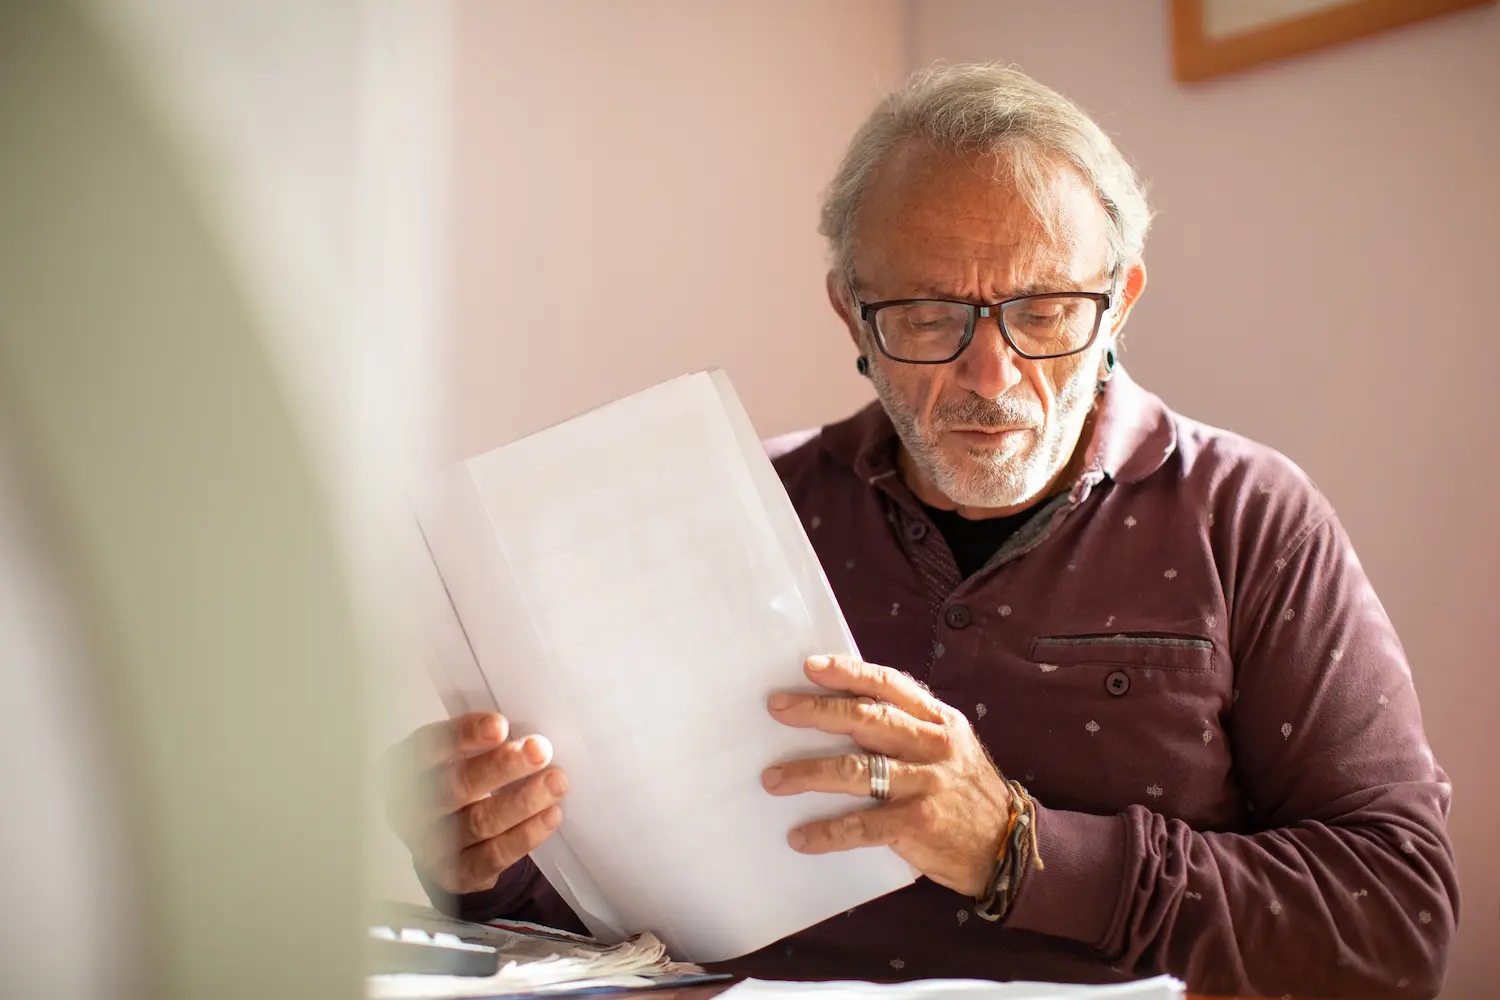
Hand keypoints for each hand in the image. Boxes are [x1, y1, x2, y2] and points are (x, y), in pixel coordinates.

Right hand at [381, 712, 568, 893]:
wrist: (448, 836)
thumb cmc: (461, 779)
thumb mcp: (460, 754)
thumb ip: (485, 743)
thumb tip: (529, 736)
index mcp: (406, 764)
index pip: (430, 746)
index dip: (464, 735)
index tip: (500, 726)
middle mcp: (410, 806)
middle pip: (456, 785)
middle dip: (502, 766)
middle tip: (540, 750)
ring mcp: (430, 845)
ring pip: (479, 822)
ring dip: (523, 801)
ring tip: (557, 782)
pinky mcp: (455, 874)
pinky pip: (492, 856)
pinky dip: (525, 836)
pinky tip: (551, 815)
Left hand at [762, 655, 1010, 896]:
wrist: (1006, 847)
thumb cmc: (964, 791)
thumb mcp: (949, 746)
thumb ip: (909, 726)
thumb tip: (848, 707)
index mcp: (938, 720)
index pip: (888, 685)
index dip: (847, 673)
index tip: (809, 666)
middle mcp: (931, 746)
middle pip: (866, 719)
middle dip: (816, 711)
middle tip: (778, 708)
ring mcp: (925, 784)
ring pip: (856, 771)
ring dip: (808, 773)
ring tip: (774, 780)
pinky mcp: (917, 823)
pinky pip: (862, 825)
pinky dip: (827, 831)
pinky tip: (801, 836)